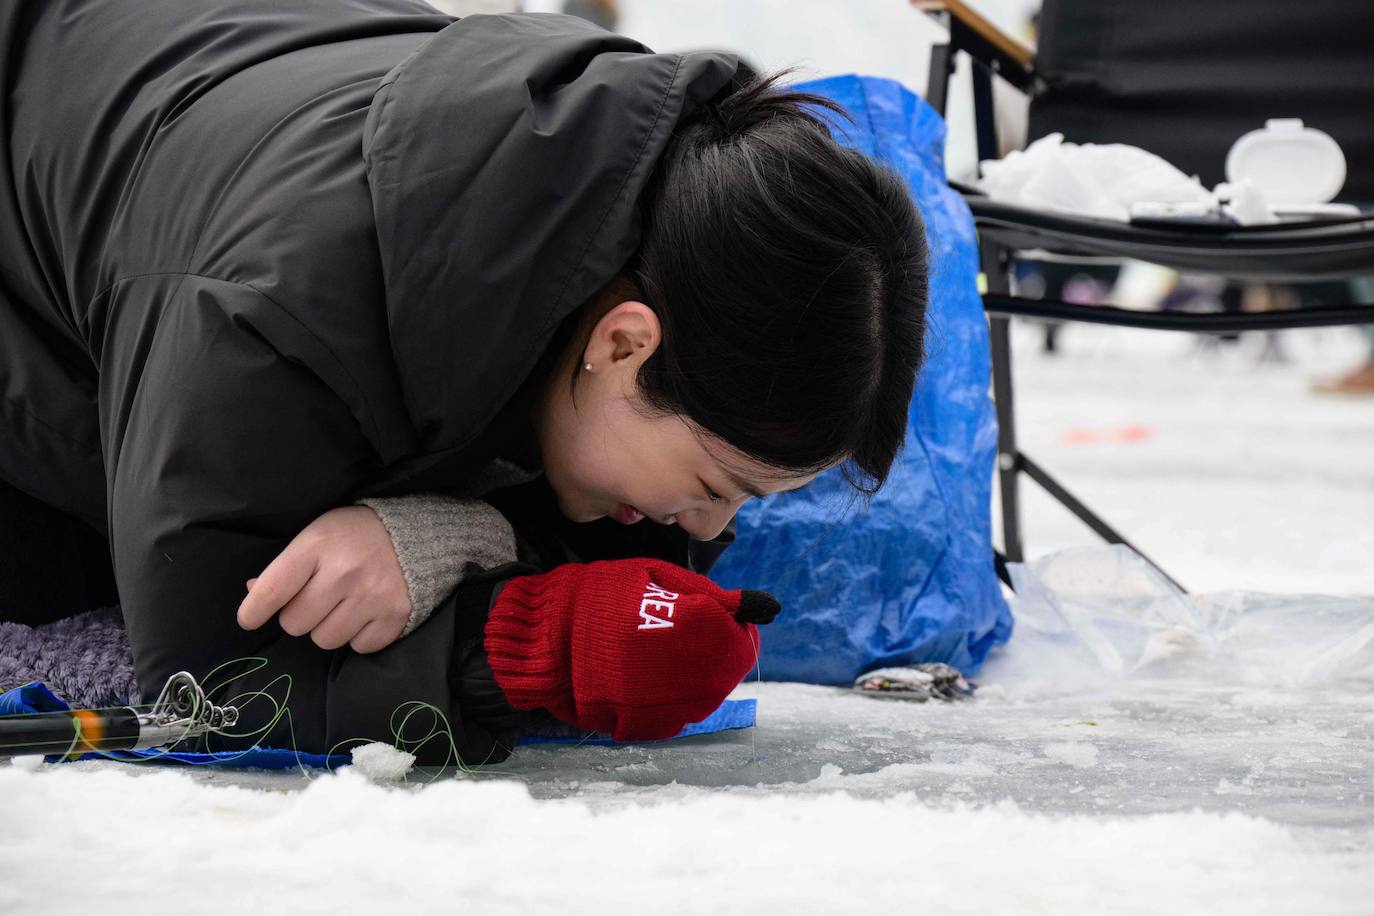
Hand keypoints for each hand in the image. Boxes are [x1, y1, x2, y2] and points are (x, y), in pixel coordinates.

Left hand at [236, 505, 411, 653]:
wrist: (415, 534)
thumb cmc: (354, 536)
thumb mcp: (316, 537)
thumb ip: (285, 567)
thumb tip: (253, 594)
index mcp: (319, 546)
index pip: (273, 589)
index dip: (254, 611)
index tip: (249, 619)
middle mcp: (345, 572)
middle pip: (295, 624)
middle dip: (300, 615)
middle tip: (317, 599)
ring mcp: (373, 596)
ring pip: (325, 639)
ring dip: (328, 628)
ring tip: (343, 605)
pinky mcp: (395, 616)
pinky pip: (358, 647)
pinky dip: (358, 635)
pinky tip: (365, 613)